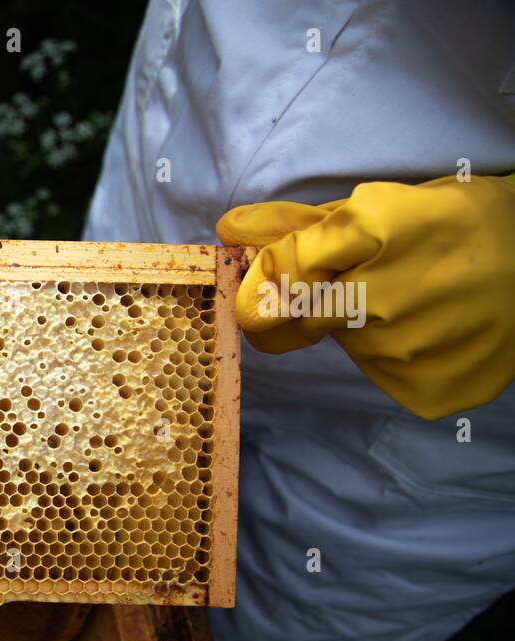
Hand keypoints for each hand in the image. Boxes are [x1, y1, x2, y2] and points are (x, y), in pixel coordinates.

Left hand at [216, 174, 514, 418]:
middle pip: (296, 318)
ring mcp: (405, 349)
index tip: (272, 277)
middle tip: (352, 288)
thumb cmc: (460, 225)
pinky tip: (431, 329)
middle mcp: (384, 295)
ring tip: (412, 302)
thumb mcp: (383, 205)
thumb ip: (296, 222)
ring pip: (343, 346)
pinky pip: (382, 374)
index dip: (268, 275)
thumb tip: (227, 230)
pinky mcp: (424, 389)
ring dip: (359, 327)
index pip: (281, 269)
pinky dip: (395, 355)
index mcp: (374, 229)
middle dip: (305, 305)